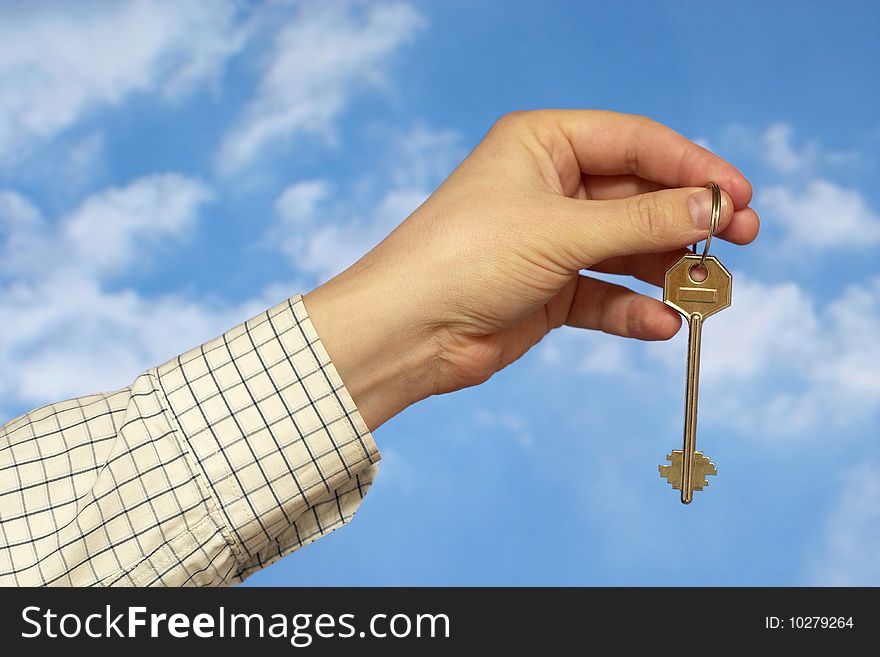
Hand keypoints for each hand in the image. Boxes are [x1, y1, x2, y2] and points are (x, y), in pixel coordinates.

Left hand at [304, 110, 758, 429]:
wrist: (407, 332)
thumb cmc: (465, 258)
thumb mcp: (561, 230)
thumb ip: (640, 221)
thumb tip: (712, 209)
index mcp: (543, 144)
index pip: (636, 142)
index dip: (692, 166)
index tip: (739, 195)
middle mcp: (550, 187)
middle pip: (638, 196)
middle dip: (688, 220)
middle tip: (742, 238)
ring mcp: (551, 242)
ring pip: (627, 248)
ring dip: (667, 267)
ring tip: (709, 287)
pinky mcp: (549, 292)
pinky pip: (605, 295)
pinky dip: (633, 309)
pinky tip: (661, 323)